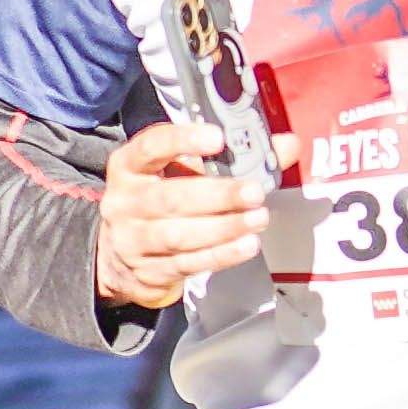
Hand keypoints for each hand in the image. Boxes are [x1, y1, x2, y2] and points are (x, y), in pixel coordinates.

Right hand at [95, 121, 270, 310]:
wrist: (122, 254)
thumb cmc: (160, 199)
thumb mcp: (181, 171)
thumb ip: (231, 157)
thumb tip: (285, 145)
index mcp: (130, 166)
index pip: (150, 146)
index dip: (183, 140)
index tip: (217, 138)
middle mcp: (125, 201)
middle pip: (171, 197)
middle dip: (218, 195)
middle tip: (253, 192)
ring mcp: (132, 239)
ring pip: (179, 235)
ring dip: (224, 227)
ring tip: (257, 218)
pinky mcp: (149, 270)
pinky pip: (189, 263)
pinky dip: (222, 254)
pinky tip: (246, 244)